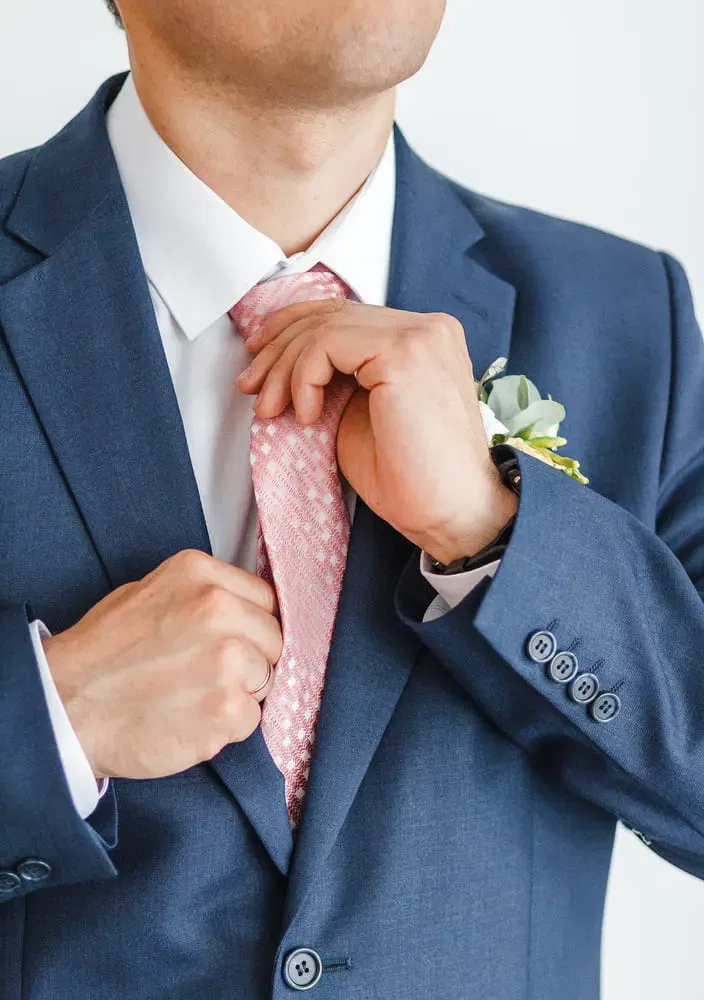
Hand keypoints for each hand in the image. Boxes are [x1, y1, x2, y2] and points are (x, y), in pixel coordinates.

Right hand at [42, 550, 281, 780]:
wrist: (63, 706)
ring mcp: (226, 661)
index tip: (233, 642)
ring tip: (193, 697)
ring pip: (266, 679)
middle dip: (252, 660)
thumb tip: (249, 610)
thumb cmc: (103, 652)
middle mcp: (218, 610)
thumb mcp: (150, 592)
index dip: (251, 626)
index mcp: (200, 574)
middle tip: (208, 676)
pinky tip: (189, 720)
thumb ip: (205, 594)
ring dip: (239, 694)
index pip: (265, 600)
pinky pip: (251, 719)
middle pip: (274, 639)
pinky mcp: (226, 709)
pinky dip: (227, 727)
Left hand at [237, 298, 517, 563]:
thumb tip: (286, 365)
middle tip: (252, 389)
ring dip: (284, 369)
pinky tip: (307, 415)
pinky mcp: (404, 352)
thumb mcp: (361, 414)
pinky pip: (328, 344)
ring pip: (324, 326)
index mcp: (422, 338)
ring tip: (270, 410)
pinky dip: (303, 377)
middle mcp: (427, 327)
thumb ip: (338, 379)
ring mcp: (419, 335)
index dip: (294, 330)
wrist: (453, 514)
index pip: (345, 313)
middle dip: (278, 351)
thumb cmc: (412, 479)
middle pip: (330, 314)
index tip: (260, 363)